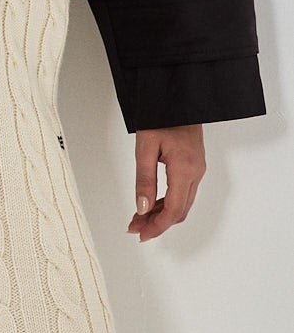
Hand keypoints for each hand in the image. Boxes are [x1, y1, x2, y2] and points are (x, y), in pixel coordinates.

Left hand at [128, 124, 205, 240]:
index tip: (141, 234)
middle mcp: (196, 172)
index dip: (157, 226)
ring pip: (182, 203)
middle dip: (157, 223)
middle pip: (179, 211)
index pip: (173, 210)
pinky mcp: (194, 166)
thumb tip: (142, 208)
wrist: (178, 97)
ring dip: (162, 214)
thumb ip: (144, 179)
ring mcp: (197, 169)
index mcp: (185, 169)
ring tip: (139, 217)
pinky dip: (168, 202)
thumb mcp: (145, 147)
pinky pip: (183, 192)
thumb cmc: (160, 116)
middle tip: (135, 227)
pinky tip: (152, 203)